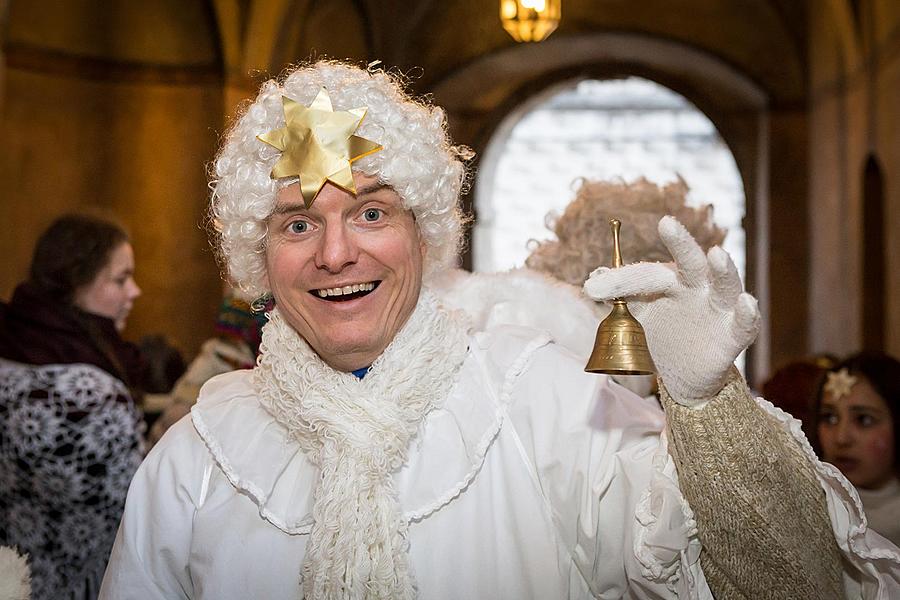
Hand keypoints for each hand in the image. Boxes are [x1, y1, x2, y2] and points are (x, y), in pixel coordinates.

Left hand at [583, 216, 759, 406]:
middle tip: (666, 222)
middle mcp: (697, 288)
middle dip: (681, 242)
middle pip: (691, 262)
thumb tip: (591, 280)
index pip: (647, 274)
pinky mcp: (733, 336)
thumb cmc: (661, 336)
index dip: (621, 280)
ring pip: (725, 285)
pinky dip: (747, 313)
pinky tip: (746, 302)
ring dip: (723, 270)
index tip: (591, 289)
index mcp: (670, 281)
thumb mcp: (636, 319)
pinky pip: (744, 324)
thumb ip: (619, 299)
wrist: (684, 377)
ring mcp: (718, 310)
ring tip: (717, 253)